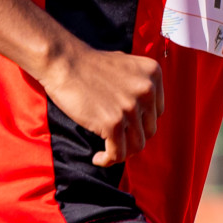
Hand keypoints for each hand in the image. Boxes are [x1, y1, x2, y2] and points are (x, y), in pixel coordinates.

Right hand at [40, 43, 163, 166]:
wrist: (64, 62)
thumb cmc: (89, 65)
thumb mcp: (126, 64)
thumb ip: (139, 84)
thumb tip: (144, 112)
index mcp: (153, 74)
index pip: (157, 112)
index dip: (141, 122)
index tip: (126, 126)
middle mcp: (147, 90)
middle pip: (149, 130)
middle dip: (132, 138)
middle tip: (115, 139)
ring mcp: (130, 107)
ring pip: (136, 146)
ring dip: (121, 152)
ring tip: (107, 150)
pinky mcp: (113, 123)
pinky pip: (118, 154)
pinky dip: (108, 160)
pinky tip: (97, 157)